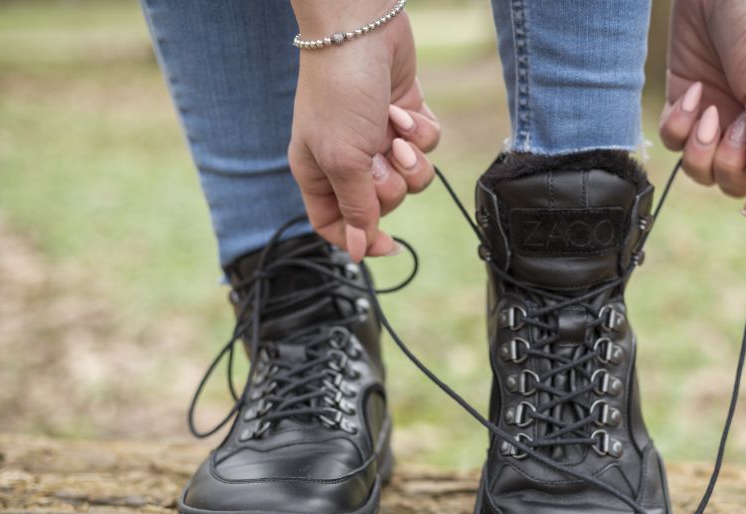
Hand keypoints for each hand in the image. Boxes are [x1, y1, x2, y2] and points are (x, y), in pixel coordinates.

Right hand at [288, 1, 440, 260]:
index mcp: (319, 175)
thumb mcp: (344, 159)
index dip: (361, 239)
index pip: (336, 224)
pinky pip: (426, 148)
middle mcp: (348, 161)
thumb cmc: (340, 93)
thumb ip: (357, 207)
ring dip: (410, 160)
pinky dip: (420, 132)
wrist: (361, 30)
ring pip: (411, 179)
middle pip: (381, 205)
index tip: (388, 245)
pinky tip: (403, 110)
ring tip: (395, 132)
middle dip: (390, 186)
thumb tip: (358, 251)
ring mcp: (377, 141)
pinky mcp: (404, 121)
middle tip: (381, 157)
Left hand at [659, 0, 745, 218]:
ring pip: (701, 170)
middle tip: (731, 123)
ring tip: (706, 109)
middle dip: (728, 163)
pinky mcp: (686, 106)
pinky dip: (678, 125)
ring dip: (699, 149)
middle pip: (738, 183)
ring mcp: (718, 119)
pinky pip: (675, 142)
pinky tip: (690, 92)